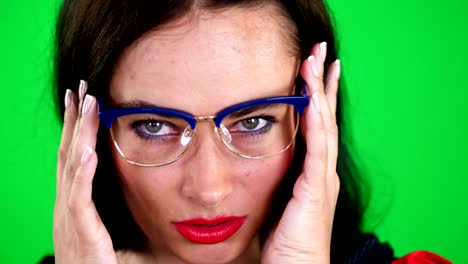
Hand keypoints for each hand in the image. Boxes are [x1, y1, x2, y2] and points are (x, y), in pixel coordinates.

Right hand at [53, 81, 117, 263]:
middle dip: (74, 120)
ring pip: (72, 168)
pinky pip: (79, 199)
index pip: (74, 157)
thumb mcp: (107, 231)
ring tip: (86, 104)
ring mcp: (70, 219)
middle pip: (69, 153)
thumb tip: (140, 187)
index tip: (83, 100)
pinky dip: (81, 173)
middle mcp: (67, 207)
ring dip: (79, 134)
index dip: (77, 128)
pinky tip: (87, 151)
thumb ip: (116, 208)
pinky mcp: (81, 234)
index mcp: (74, 205)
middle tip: (81, 88)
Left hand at [262, 42, 340, 262]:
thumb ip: (277, 180)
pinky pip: (319, 147)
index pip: (318, 126)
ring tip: (317, 61)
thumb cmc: (286, 242)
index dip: (318, 96)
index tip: (313, 71)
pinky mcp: (317, 188)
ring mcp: (323, 178)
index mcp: (313, 173)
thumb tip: (259, 163)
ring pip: (325, 124)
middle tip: (322, 52)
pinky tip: (314, 98)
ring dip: (321, 91)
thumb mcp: (279, 202)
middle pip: (327, 117)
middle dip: (324, 83)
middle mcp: (323, 170)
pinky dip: (319, 120)